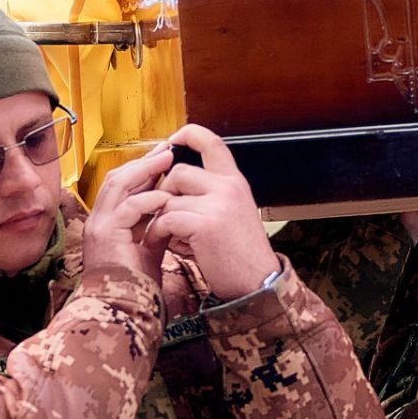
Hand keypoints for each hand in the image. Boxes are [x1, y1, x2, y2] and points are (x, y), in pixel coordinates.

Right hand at [82, 145, 175, 283]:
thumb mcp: (149, 246)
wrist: (123, 310)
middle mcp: (99, 221)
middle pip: (117, 179)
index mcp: (107, 222)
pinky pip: (127, 208)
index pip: (122, 185)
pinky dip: (147, 200)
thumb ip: (156, 225)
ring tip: (167, 160)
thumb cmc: (136, 284)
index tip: (164, 157)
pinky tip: (165, 196)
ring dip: (145, 171)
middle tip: (166, 150)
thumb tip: (173, 204)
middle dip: (143, 162)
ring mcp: (99, 226)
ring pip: (118, 186)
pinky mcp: (106, 235)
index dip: (142, 168)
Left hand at [145, 126, 281, 299]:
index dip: (186, 135)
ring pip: (169, 197)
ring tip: (167, 235)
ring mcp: (218, 204)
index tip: (170, 143)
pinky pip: (167, 218)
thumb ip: (211, 194)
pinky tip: (167, 245)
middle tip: (164, 214)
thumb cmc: (240, 253)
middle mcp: (229, 187)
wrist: (258, 283)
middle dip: (164, 193)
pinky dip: (160, 232)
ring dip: (160, 217)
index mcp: (235, 181)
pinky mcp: (205, 225)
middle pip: (178, 172)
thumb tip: (173, 183)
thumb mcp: (234, 212)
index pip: (211, 142)